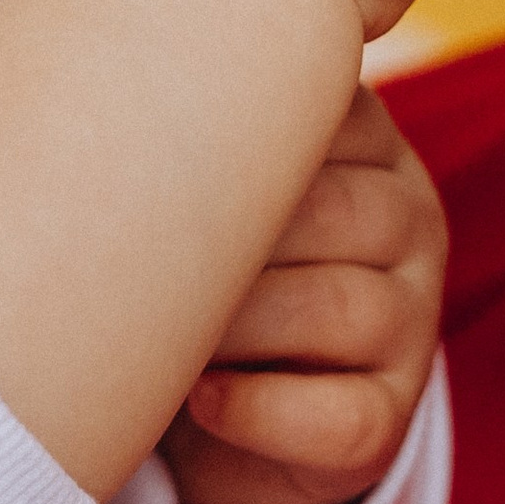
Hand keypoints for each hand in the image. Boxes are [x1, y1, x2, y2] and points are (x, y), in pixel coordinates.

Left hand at [161, 85, 446, 503]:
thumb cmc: (182, 263)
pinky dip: (261, 411)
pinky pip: (345, 417)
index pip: (318, 114)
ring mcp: (410, 321)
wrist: (208, 405)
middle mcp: (405, 218)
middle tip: (132, 264)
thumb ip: (173, 123)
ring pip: (346, 309)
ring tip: (162, 336)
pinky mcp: (391, 417)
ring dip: (237, 328)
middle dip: (223, 244)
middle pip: (335, 213)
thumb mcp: (190, 181)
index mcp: (362, 140)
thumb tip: (94, 86)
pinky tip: (201, 399)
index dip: (212, 149)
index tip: (129, 173)